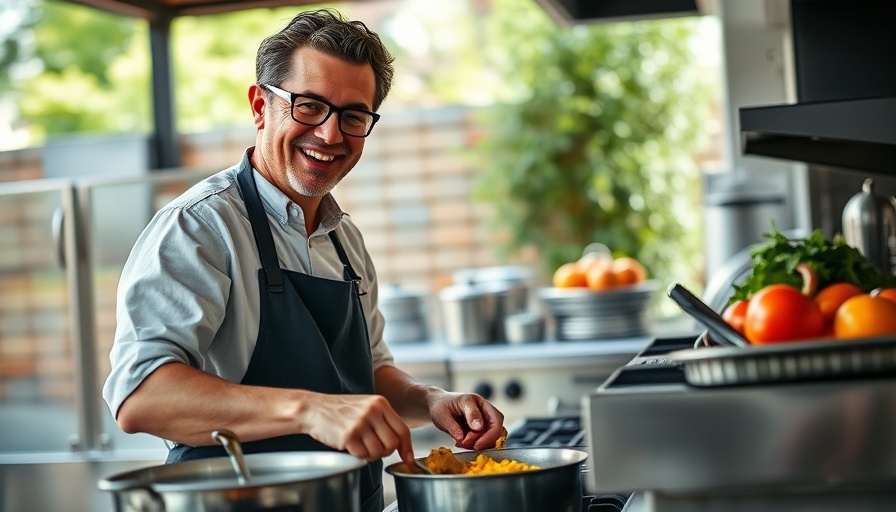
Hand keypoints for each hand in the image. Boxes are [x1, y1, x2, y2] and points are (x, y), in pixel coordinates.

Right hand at [300, 392, 414, 465]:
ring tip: (360, 445)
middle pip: (392, 443)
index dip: (407, 447)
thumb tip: (402, 444)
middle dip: (385, 451)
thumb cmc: (339, 410)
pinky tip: (350, 446)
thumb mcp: (366, 406)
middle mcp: (372, 412)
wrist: (313, 408)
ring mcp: (360, 423)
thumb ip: (384, 420)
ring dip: (370, 454)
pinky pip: (362, 455)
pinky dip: (358, 455)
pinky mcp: (348, 436)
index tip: (408, 458)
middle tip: (373, 448)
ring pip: (378, 451)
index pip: (403, 429)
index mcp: (380, 403)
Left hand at [428, 391, 504, 449]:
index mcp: (477, 402)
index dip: (489, 434)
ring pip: (494, 437)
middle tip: (467, 444)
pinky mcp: (481, 431)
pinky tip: (462, 443)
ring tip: (462, 443)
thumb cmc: (441, 406)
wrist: (438, 406)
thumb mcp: (443, 413)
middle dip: (485, 441)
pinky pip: (485, 442)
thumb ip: (454, 424)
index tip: (476, 444)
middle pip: (498, 429)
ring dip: (481, 445)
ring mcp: (484, 421)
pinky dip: (476, 446)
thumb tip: (467, 436)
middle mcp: (484, 411)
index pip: (495, 418)